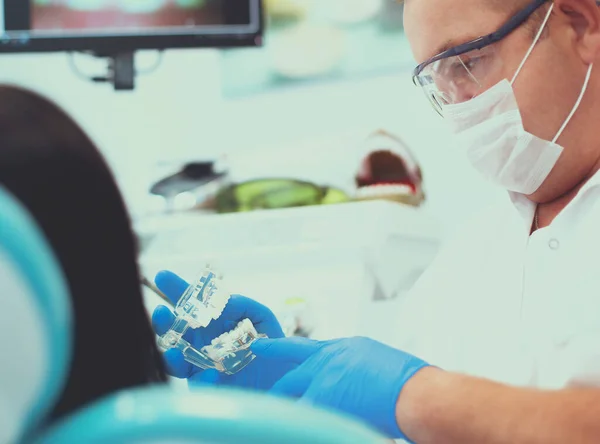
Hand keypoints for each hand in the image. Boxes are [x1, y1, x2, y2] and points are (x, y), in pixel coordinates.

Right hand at [151, 270, 290, 389]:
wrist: (285, 377)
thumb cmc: (271, 345)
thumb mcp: (262, 319)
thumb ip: (244, 305)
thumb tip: (225, 301)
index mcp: (211, 322)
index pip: (190, 305)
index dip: (176, 290)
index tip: (162, 276)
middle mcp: (201, 342)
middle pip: (173, 331)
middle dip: (163, 321)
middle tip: (161, 311)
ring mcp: (201, 365)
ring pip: (175, 360)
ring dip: (170, 354)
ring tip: (174, 350)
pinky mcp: (209, 388)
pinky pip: (199, 385)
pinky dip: (205, 379)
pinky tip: (214, 375)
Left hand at [251, 336, 429, 440]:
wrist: (416, 394)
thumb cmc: (406, 379)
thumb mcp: (374, 358)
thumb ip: (351, 364)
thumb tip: (345, 377)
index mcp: (341, 349)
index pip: (301, 347)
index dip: (277, 348)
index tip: (260, 347)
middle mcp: (328, 361)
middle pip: (292, 375)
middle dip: (279, 389)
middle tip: (268, 398)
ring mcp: (324, 381)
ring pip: (294, 397)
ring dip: (292, 410)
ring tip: (282, 422)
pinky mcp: (323, 402)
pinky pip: (302, 416)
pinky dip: (302, 423)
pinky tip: (300, 428)